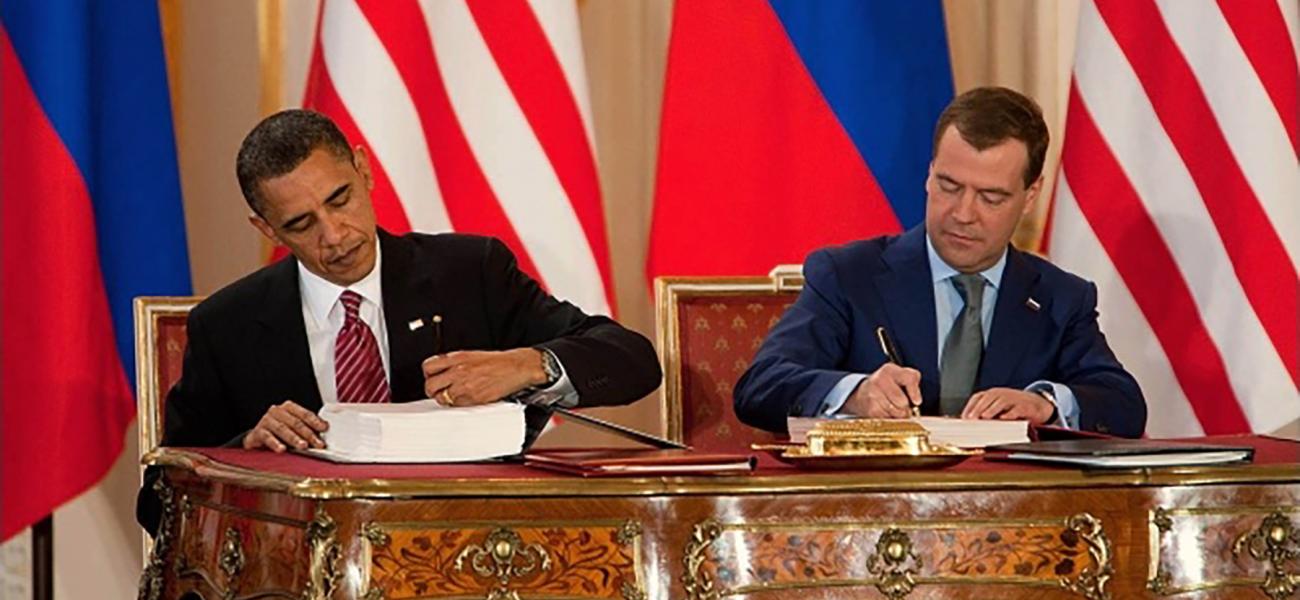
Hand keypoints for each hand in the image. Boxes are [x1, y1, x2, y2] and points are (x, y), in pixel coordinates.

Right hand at [243, 400, 327, 451]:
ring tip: (303, 446)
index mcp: (289, 408)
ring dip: (294, 438)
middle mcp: (277, 411)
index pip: (305, 414)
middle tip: (317, 444)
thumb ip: (307, 427)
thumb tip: (323, 433)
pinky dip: (276, 444)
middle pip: (296, 422)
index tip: (324, 428)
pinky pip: (268, 437)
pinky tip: (282, 449)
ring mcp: (267, 420)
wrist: (257, 437)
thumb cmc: (279, 431)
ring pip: (283, 429)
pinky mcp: (258, 432)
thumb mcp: (293, 427)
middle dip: (308, 434)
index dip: (315, 421)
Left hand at [422, 348, 545, 406]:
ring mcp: (465, 387)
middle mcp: (459, 372)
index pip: (428, 367)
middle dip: (432, 390)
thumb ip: (454, 362)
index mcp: (457, 358)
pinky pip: (456, 406)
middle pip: (430, 386)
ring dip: (445, 399)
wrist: (515, 368)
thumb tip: (441, 371)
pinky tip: (464, 398)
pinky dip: (457, 404)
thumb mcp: (471, 355)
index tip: (432, 377)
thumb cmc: (497, 362)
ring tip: (453, 395)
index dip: (428, 374)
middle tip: (438, 390)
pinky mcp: (473, 399)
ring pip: (442, 399)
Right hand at [841, 363, 921, 418]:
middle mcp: (879, 380)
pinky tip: (886, 412)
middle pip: (903, 401)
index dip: (915, 392)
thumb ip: (913, 381)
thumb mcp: (900, 375)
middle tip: (902, 404)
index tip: (917, 401)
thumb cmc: (887, 384)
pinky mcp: (870, 409)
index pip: (909, 379)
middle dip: (906, 406)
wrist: (863, 392)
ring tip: (893, 407)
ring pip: (897, 412)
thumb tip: (916, 400)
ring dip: (898, 414)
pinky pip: (889, 420)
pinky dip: (890, 419)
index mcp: (889, 370)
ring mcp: (873, 395)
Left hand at [961, 388, 1054, 423]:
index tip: (964, 417)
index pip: (978, 397)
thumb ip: (986, 413)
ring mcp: (1014, 399)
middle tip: (971, 418)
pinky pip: (1017, 409)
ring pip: (1001, 402)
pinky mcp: (1025, 406)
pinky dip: (1010, 414)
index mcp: (993, 394)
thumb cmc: (1014, 407)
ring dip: (992, 409)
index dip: (970, 406)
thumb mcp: (998, 408)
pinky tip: (1004, 419)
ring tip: (985, 417)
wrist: (1037, 404)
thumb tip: (970, 423)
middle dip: (978, 408)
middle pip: (988, 398)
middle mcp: (1002, 394)